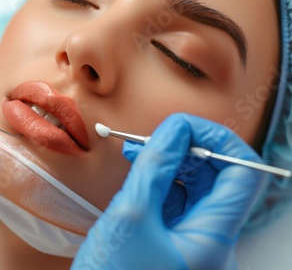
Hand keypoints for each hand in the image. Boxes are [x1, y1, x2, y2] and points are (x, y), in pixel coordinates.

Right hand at [72, 113, 266, 269]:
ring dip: (172, 165)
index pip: (243, 173)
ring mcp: (194, 246)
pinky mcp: (176, 246)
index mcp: (212, 240)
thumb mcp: (130, 216)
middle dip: (188, 150)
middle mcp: (212, 243)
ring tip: (139, 153)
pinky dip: (162, 185)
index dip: (217, 140)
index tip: (184, 127)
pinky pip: (178, 206)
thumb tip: (174, 130)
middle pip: (219, 180)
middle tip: (155, 138)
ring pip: (197, 191)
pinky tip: (140, 174)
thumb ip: (155, 166)